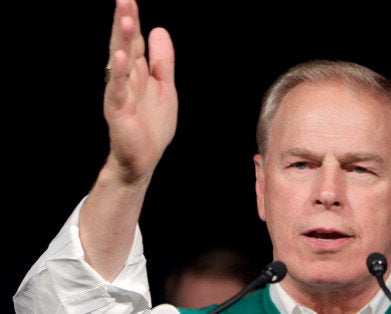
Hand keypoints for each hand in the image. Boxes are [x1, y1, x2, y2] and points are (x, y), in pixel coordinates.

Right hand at [104, 0, 176, 182]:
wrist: (144, 159)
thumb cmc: (151, 124)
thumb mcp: (164, 86)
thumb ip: (162, 60)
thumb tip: (158, 29)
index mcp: (137, 72)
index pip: (135, 40)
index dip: (134, 19)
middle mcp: (125, 79)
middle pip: (125, 45)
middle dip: (125, 21)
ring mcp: (120, 94)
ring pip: (121, 63)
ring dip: (123, 40)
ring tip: (127, 18)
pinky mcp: (119, 112)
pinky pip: (119, 90)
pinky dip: (120, 73)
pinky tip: (121, 56)